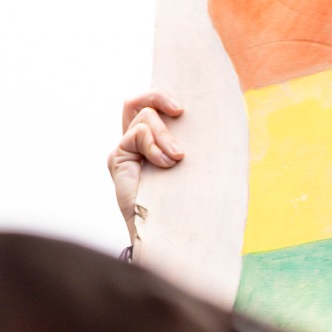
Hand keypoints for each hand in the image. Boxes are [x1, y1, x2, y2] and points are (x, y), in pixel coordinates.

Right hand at [108, 92, 184, 242]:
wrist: (167, 234)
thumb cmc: (185, 205)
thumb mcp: (190, 169)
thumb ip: (187, 147)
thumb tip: (213, 124)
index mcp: (152, 145)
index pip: (149, 108)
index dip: (160, 97)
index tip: (182, 107)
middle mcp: (134, 146)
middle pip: (137, 103)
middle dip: (159, 99)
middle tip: (179, 112)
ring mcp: (125, 151)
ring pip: (142, 117)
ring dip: (164, 134)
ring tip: (175, 159)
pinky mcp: (118, 159)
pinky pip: (137, 134)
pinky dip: (153, 145)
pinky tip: (165, 164)